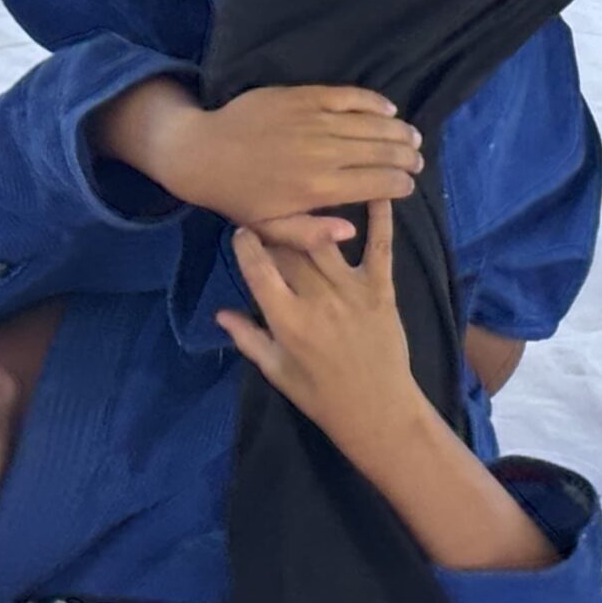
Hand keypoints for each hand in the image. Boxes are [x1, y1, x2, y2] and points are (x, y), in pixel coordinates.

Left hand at [142, 84, 423, 229]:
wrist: (202, 151)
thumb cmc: (238, 196)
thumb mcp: (270, 229)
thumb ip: (311, 235)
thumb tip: (353, 231)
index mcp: (317, 188)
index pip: (375, 183)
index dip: (399, 184)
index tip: (409, 186)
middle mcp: (322, 153)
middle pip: (379, 152)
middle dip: (405, 157)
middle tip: (418, 160)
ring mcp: (313, 120)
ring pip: (370, 124)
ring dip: (397, 131)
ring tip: (413, 138)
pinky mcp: (302, 96)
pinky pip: (348, 97)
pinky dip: (373, 102)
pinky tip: (388, 110)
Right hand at [215, 203, 421, 455]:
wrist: (378, 411)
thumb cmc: (321, 396)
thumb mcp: (277, 372)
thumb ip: (248, 338)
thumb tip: (220, 313)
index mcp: (287, 320)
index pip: (259, 269)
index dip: (247, 245)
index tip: (241, 231)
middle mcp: (317, 299)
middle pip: (290, 250)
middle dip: (276, 228)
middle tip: (269, 212)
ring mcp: (352, 291)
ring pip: (325, 241)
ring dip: (312, 219)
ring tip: (303, 197)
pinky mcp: (381, 289)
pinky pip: (380, 247)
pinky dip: (380, 219)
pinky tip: (376, 191)